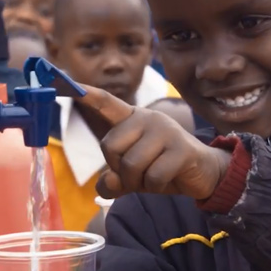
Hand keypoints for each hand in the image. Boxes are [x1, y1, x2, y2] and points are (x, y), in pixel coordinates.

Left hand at [74, 84, 231, 199]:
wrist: (203, 172)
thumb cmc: (163, 168)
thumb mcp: (133, 176)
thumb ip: (113, 181)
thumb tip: (107, 183)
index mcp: (132, 118)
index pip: (106, 103)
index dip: (87, 94)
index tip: (67, 83)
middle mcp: (147, 117)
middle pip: (110, 147)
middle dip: (119, 169)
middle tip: (138, 173)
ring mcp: (165, 131)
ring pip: (130, 165)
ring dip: (138, 182)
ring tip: (154, 176)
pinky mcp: (181, 149)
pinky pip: (152, 177)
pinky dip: (154, 187)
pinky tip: (167, 179)